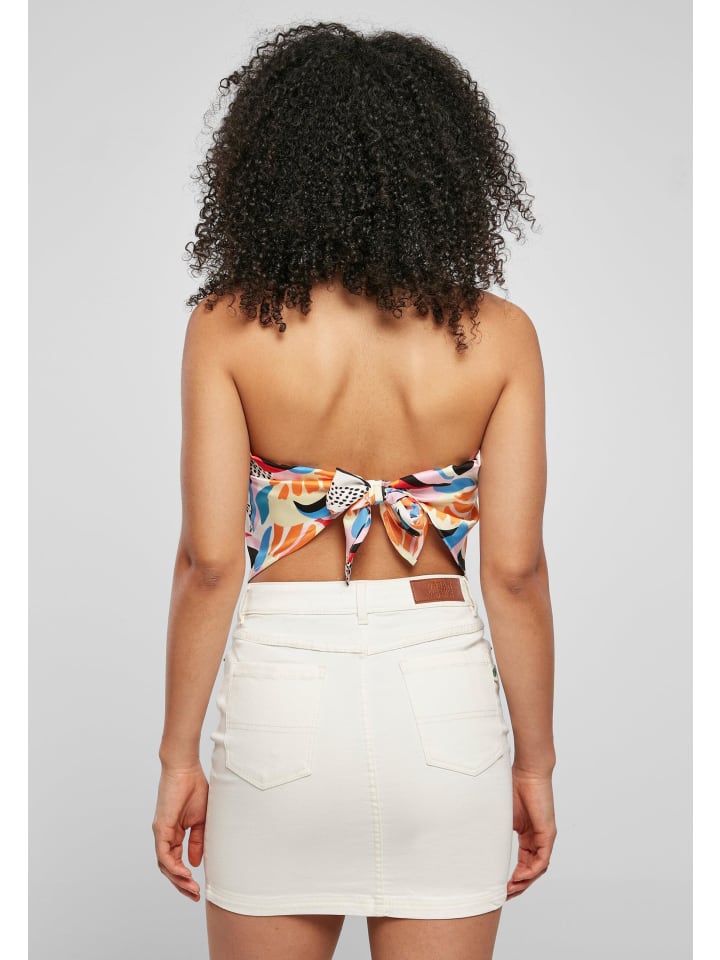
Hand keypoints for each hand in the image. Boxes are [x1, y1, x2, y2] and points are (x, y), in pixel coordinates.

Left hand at [152, 762, 208, 901]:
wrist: (184, 768)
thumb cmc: (193, 788)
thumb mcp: (200, 820)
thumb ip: (197, 841)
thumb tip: (195, 862)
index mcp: (173, 833)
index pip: (176, 862)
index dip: (185, 877)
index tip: (198, 889)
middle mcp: (164, 835)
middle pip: (168, 868)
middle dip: (181, 885)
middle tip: (195, 896)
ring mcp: (161, 832)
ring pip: (165, 865)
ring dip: (178, 880)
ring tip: (192, 889)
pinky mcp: (160, 828)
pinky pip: (164, 854)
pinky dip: (173, 866)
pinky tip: (185, 874)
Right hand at [507, 765, 556, 899]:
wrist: (528, 770)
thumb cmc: (513, 785)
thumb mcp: (501, 814)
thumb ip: (495, 828)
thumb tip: (474, 838)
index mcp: (528, 835)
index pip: (524, 863)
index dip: (513, 877)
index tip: (499, 887)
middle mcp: (538, 839)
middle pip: (531, 870)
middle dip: (518, 886)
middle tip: (503, 896)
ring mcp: (544, 837)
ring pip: (537, 869)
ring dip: (524, 882)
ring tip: (509, 891)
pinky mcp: (548, 834)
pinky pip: (542, 860)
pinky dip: (531, 871)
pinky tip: (518, 877)